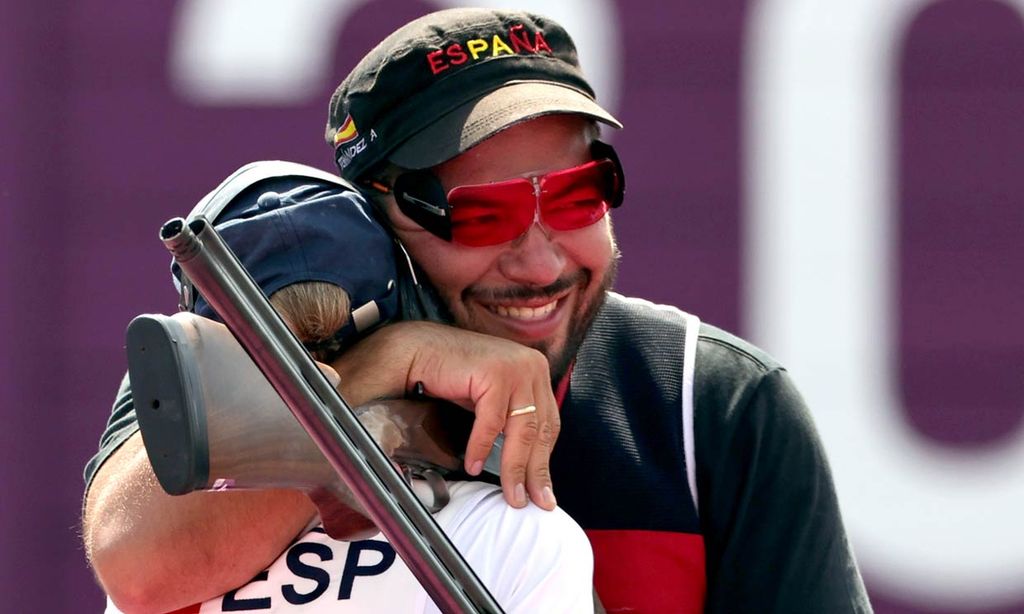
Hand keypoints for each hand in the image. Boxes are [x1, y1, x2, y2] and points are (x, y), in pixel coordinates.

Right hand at [331, 321, 559, 510]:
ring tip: (510, 495)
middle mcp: (533, 366)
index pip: (549, 424)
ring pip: (522, 430)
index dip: (545, 461)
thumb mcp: (492, 399)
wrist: (419, 350)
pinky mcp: (495, 373)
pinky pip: (492, 422)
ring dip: (514, 468)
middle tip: (532, 503)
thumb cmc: (454, 377)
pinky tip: (471, 467)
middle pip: (541, 429)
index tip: (543, 493)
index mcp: (537, 372)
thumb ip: (512, 421)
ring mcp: (516, 367)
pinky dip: (481, 448)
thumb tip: (525, 466)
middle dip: (535, 472)